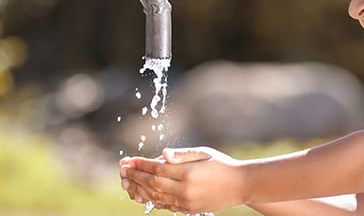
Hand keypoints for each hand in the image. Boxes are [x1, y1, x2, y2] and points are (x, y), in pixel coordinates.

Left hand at [119, 147, 246, 212]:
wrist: (240, 185)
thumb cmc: (222, 164)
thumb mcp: (203, 153)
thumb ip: (181, 154)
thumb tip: (162, 154)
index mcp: (188, 173)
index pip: (157, 168)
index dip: (141, 164)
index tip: (128, 160)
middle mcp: (185, 190)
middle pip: (152, 183)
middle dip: (135, 176)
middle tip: (123, 169)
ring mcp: (187, 202)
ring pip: (156, 196)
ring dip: (139, 188)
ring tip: (127, 182)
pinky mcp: (189, 209)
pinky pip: (165, 205)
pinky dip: (151, 199)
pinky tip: (143, 193)